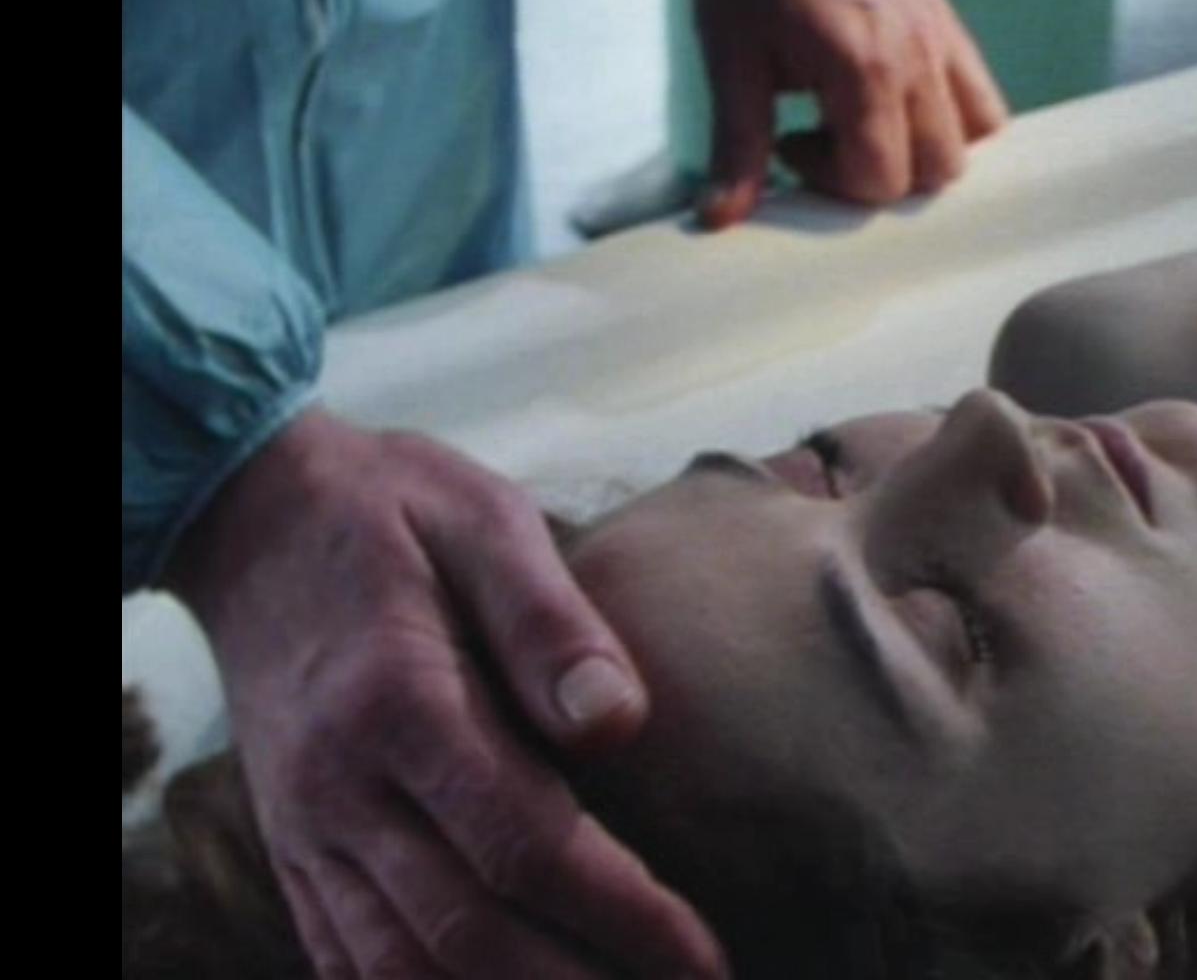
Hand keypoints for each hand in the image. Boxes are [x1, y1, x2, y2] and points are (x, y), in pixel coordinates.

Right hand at [165, 408, 725, 978]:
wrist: (249, 512)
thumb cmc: (393, 508)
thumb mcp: (481, 518)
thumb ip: (548, 619)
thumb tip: (619, 721)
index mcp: (398, 701)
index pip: (526, 846)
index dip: (624, 914)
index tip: (702, 956)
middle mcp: (339, 785)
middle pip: (469, 932)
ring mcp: (304, 826)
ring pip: (401, 965)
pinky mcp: (290, 844)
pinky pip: (344, 955)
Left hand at [694, 0, 1009, 227]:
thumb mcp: (730, 60)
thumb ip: (737, 144)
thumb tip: (719, 216)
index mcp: (861, 66)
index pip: (881, 177)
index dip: (835, 183)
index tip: (794, 145)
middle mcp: (916, 55)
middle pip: (935, 170)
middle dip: (880, 177)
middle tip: (829, 139)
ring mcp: (940, 38)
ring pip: (971, 141)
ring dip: (923, 155)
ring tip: (870, 128)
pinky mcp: (947, 24)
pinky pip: (983, 100)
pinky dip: (954, 124)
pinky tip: (900, 109)